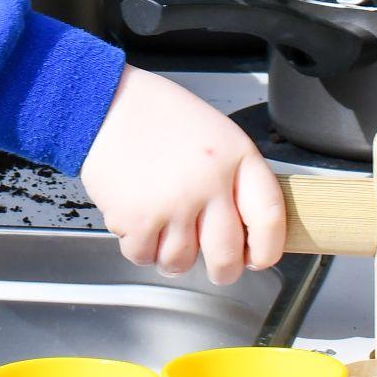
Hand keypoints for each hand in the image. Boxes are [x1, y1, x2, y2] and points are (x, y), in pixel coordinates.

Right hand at [77, 67, 284, 283]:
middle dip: (223, 271)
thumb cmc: (158, 116)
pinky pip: (144, 257)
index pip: (270, 218)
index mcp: (236, 157)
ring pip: (182, 262)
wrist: (105, 104)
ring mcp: (172, 204)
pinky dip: (140, 247)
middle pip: (227, 256)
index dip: (268, 249)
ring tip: (164, 229)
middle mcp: (209, 183)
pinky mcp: (136, 219)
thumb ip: (235, 177)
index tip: (259, 259)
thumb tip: (246, 229)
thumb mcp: (215, 132)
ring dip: (173, 255)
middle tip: (217, 268)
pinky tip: (139, 220)